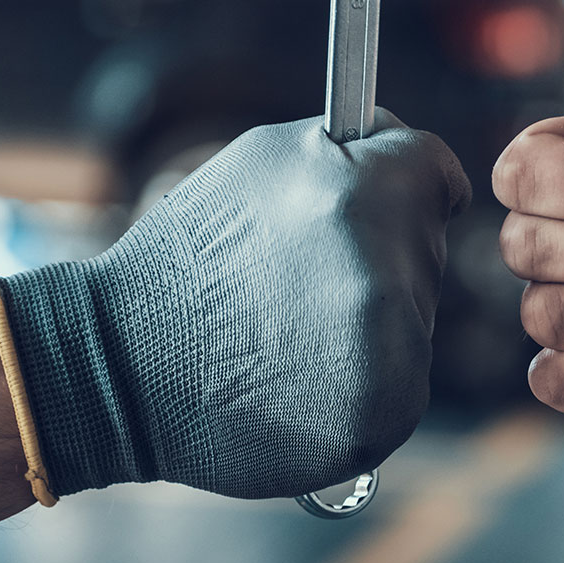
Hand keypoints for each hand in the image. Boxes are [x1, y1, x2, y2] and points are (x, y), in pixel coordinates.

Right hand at [0, 111, 470, 498]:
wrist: (124, 367)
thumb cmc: (189, 256)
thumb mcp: (261, 161)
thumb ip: (350, 147)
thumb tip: (409, 147)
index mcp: (363, 193)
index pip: (439, 172)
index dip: (410, 182)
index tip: (389, 201)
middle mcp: (386, 272)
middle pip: (427, 247)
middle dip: (381, 252)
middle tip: (300, 277)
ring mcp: (391, 353)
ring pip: (416, 317)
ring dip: (374, 319)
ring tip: (290, 328)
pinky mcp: (385, 415)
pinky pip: (402, 381)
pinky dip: (363, 380)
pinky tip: (300, 376)